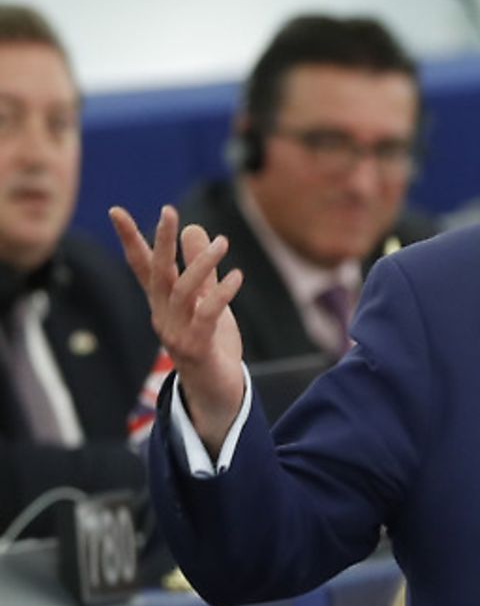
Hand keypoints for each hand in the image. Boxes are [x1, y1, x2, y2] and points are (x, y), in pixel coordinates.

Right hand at [110, 205, 246, 450]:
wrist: (217, 394)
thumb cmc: (211, 345)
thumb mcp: (208, 302)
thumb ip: (202, 269)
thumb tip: (194, 228)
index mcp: (162, 304)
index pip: (143, 267)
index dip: (131, 239)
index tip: (116, 211)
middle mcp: (163, 316)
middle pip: (158, 273)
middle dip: (162, 242)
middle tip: (168, 212)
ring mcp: (176, 334)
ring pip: (183, 292)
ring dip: (202, 264)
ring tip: (223, 241)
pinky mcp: (196, 349)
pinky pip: (206, 316)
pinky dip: (221, 294)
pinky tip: (237, 276)